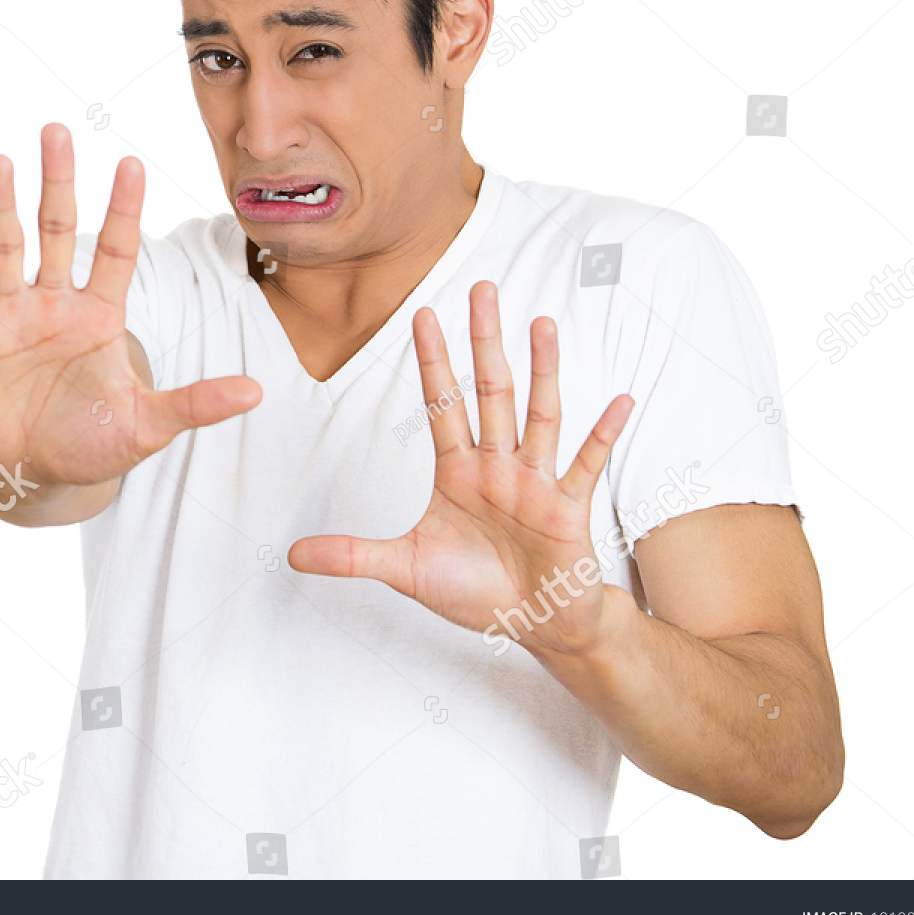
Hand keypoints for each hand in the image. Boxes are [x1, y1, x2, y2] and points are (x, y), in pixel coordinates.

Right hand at [0, 124, 260, 491]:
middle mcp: (56, 303)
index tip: (132, 163)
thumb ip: (196, 404)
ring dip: (3, 203)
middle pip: (58, 230)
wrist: (31, 475)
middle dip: (58, 182)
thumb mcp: (148, 425)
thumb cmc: (92, 446)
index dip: (123, 209)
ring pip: (8, 246)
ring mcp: (12, 314)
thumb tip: (258, 392)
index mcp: (100, 315)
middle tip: (57, 131)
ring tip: (1, 159)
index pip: (116, 250)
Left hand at [288, 282, 632, 655]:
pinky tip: (620, 399)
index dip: (433, 361)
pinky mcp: (568, 508)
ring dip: (542, 370)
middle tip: (483, 288)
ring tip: (543, 323)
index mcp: (458, 472)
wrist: (534, 626)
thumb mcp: (406, 572)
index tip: (423, 314)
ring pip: (538, 414)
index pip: (442, 403)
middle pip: (491, 391)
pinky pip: (588, 464)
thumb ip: (353, 557)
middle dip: (485, 341)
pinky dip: (604, 433)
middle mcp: (498, 466)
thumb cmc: (476, 592)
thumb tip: (292, 554)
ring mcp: (535, 482)